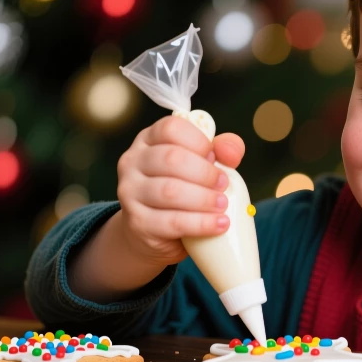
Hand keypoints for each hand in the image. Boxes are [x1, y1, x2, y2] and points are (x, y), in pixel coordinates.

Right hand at [115, 115, 245, 265]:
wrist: (155, 232)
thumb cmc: (183, 190)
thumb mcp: (202, 165)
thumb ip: (222, 151)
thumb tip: (232, 151)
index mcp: (149, 139)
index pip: (171, 128)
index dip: (199, 141)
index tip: (214, 157)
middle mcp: (133, 161)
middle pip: (171, 158)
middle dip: (205, 172)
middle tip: (223, 184)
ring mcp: (130, 192)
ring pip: (170, 191)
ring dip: (204, 198)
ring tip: (222, 205)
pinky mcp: (137, 223)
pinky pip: (173, 222)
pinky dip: (201, 223)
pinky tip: (219, 224)